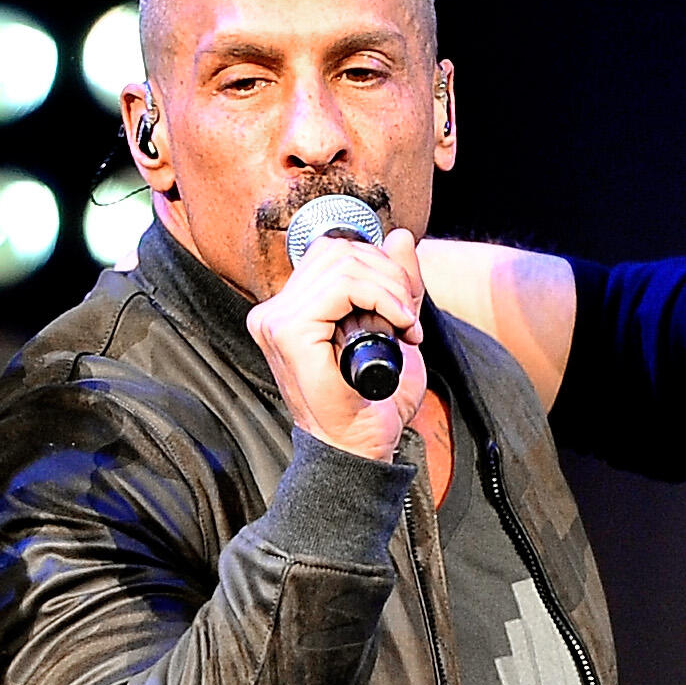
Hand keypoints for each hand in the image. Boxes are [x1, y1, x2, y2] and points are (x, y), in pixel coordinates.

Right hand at [247, 224, 428, 460]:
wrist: (360, 448)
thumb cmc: (373, 402)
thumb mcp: (395, 328)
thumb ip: (395, 283)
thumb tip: (397, 236)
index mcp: (292, 309)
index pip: (333, 253)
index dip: (379, 267)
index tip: (406, 308)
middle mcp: (275, 311)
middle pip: (337, 249)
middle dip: (389, 274)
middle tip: (410, 317)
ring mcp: (275, 320)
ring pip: (342, 262)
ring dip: (389, 287)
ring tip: (406, 324)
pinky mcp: (287, 331)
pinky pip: (341, 285)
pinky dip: (380, 297)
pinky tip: (398, 325)